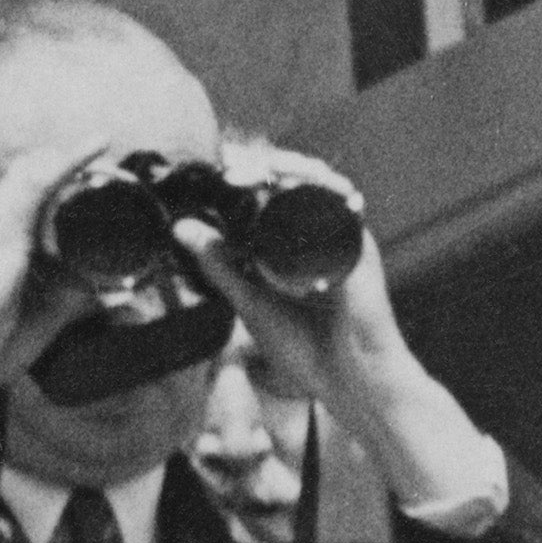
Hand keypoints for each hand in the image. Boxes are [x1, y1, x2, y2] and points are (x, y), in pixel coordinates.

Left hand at [182, 173, 496, 519]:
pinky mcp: (358, 241)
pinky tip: (285, 180)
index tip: (208, 169)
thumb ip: (219, 266)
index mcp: (292, 242)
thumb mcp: (250, 301)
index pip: (266, 192)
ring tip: (245, 172)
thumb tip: (183, 229)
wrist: (351, 379)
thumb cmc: (308, 348)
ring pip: (312, 181)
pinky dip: (312, 185)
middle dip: (256, 163)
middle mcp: (318, 231)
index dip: (241, 174)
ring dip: (279, 167)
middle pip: (288, 178)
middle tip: (224, 165)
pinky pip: (337, 200)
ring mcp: (340, 233)